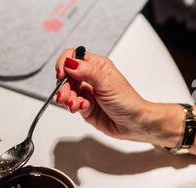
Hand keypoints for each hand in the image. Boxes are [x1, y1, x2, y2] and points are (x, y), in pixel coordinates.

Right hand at [55, 48, 184, 147]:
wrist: (134, 124)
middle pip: (67, 76)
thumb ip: (87, 72)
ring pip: (68, 92)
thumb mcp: (107, 83)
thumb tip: (70, 63)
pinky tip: (82, 108)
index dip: (64, 64)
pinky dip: (74, 107)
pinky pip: (72, 104)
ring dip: (68, 98)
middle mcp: (90, 78)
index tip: (62, 74)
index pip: (73, 57)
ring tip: (74, 105)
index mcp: (97, 66)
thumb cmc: (127, 101)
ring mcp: (87, 93)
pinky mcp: (85, 107)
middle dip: (64, 86)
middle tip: (64, 96)